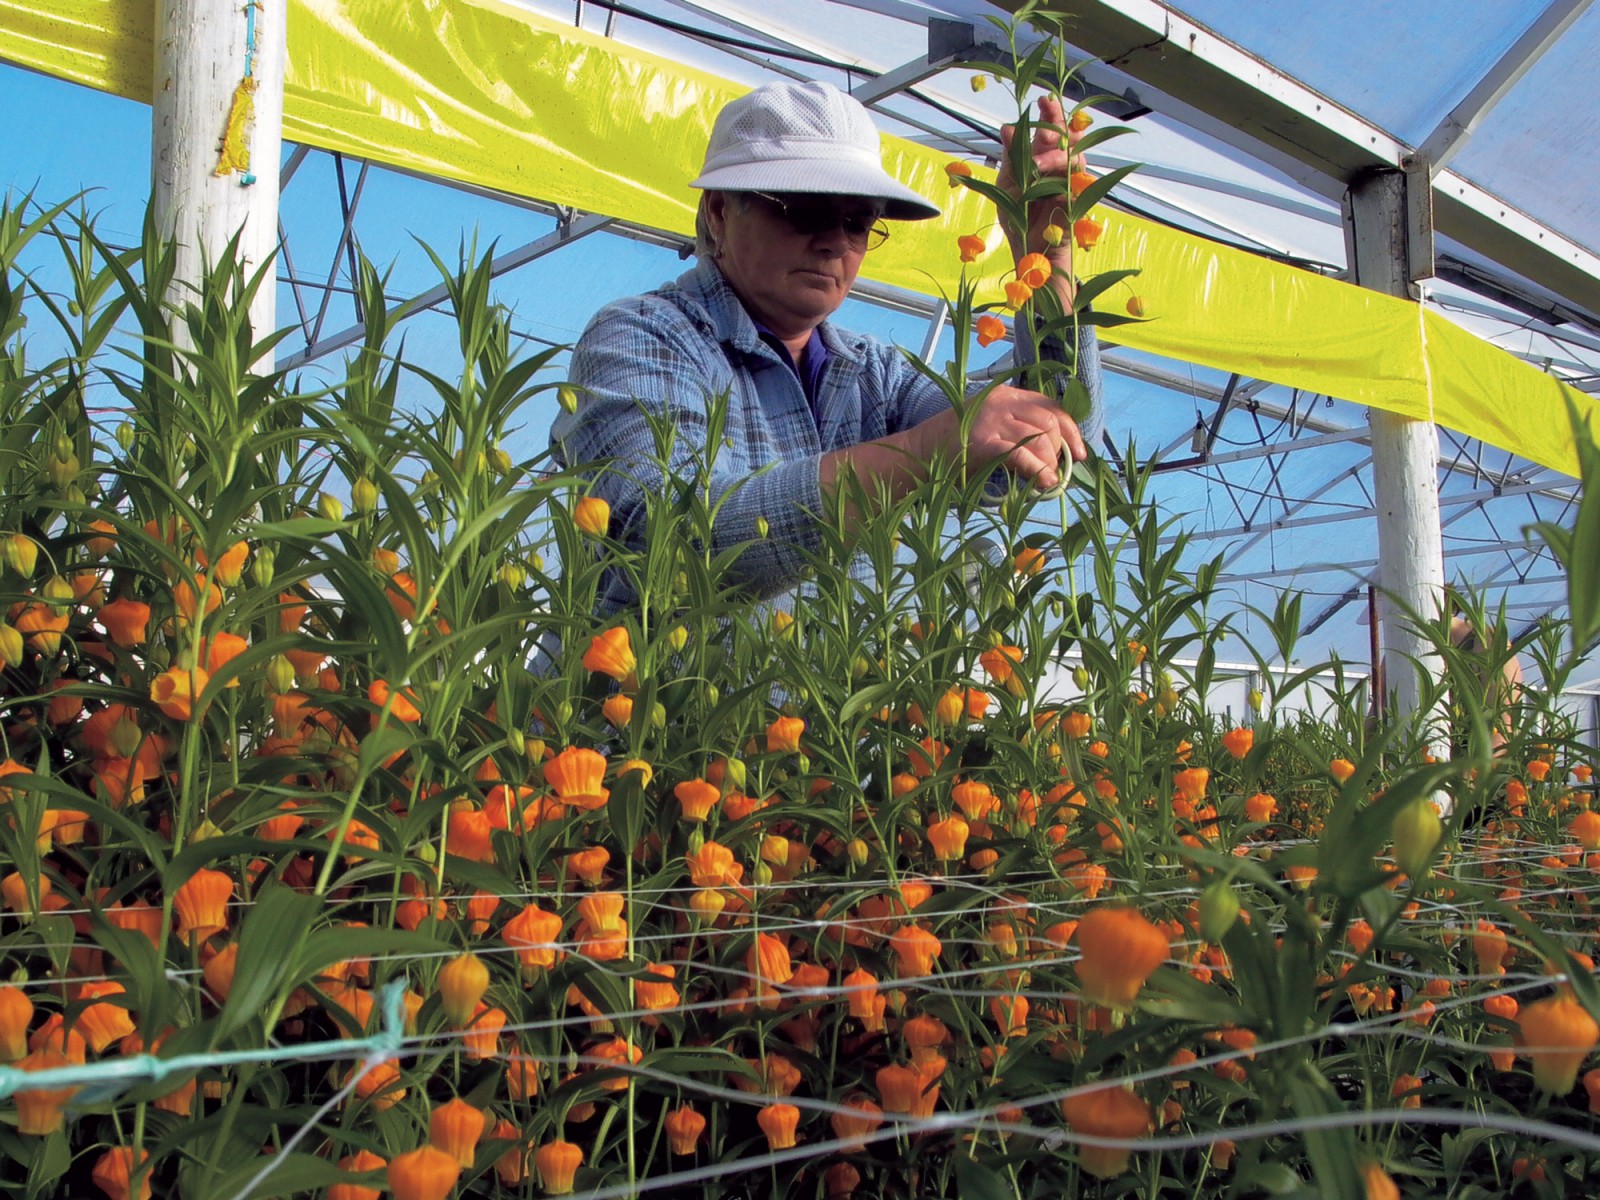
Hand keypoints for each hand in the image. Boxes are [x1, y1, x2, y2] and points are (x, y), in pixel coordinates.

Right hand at [922, 384, 1086, 491]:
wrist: (918, 453)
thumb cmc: (953, 446)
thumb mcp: (988, 426)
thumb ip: (1017, 429)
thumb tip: (1054, 452)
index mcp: (1004, 395)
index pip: (1050, 406)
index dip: (1070, 430)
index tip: (1080, 453)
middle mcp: (1000, 402)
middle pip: (1049, 421)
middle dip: (1062, 449)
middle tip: (1059, 472)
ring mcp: (992, 420)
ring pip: (1040, 437)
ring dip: (1050, 462)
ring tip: (1048, 481)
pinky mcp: (984, 442)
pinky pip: (1022, 455)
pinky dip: (1039, 470)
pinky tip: (1045, 483)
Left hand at [997, 94, 1084, 281]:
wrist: (1026, 252)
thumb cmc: (1016, 219)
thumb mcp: (1006, 186)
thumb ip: (1011, 157)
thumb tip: (1007, 127)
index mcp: (1041, 159)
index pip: (1050, 131)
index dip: (1050, 114)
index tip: (1044, 100)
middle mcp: (1059, 167)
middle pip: (1068, 138)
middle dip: (1058, 126)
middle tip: (1047, 123)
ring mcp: (1071, 183)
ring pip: (1074, 157)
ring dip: (1054, 158)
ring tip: (1036, 165)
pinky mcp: (1079, 202)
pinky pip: (1078, 185)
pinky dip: (1063, 182)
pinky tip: (1049, 187)